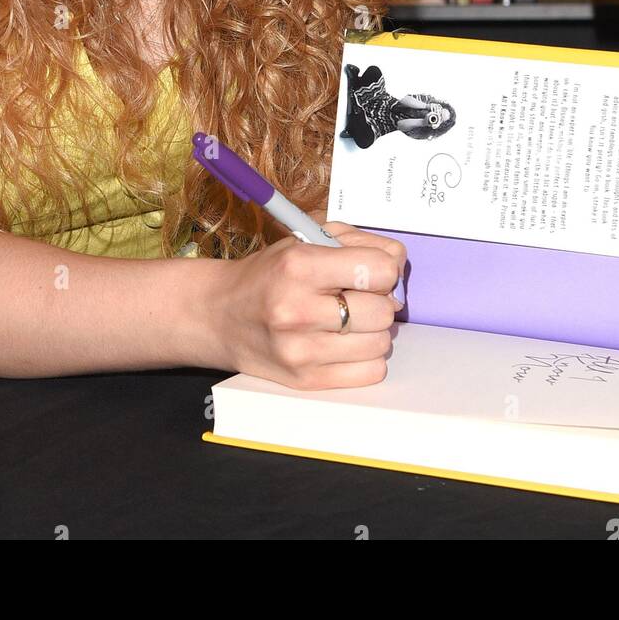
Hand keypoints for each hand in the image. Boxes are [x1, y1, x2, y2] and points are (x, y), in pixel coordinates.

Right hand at [204, 222, 406, 389]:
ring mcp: (300, 350)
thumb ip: (357, 241)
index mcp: (299, 265)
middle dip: (379, 301)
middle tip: (358, 297)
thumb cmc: (270, 273)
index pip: (379, 271)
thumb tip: (398, 263)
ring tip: (349, 321)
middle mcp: (297, 309)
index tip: (370, 271)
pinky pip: (370, 372)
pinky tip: (345, 344)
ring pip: (381, 344)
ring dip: (373, 331)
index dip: (384, 269)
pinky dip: (366, 358)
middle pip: (382, 311)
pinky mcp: (305, 380)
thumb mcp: (306, 239)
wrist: (220, 315)